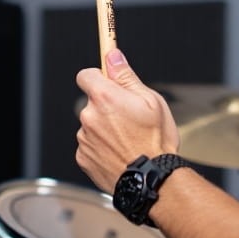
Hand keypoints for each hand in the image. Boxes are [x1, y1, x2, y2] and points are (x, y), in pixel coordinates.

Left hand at [75, 49, 180, 190]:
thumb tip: (113, 56)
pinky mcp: (83, 158)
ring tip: (128, 141)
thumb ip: (126, 77)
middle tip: (130, 119)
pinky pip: (90, 146)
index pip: (86, 75)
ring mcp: (84, 139)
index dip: (97, 77)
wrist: (152, 181)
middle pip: (92, 103)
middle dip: (107, 107)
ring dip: (105, 129)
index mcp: (105, 97)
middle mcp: (89, 116)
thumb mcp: (151, 101)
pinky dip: (101, 148)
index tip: (107, 81)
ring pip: (92, 126)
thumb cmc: (155, 142)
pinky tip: (119, 154)